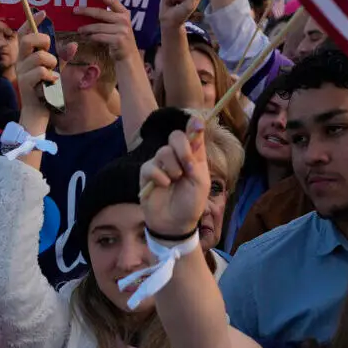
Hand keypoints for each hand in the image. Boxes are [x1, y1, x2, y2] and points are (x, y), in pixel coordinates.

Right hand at [15, 20, 57, 126]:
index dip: (32, 22)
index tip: (43, 13)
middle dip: (43, 41)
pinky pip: (41, 72)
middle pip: (27, 40)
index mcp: (26, 56)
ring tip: (53, 73)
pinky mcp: (25, 84)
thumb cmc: (46, 89)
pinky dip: (51, 76)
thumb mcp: (56, 70)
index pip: (24, 33)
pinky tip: (53, 82)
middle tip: (50, 52)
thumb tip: (73, 44)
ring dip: (51, 63)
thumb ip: (62, 58)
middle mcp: (20, 62)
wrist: (38, 112)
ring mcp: (21, 72)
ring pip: (39, 57)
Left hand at [73, 0, 137, 64]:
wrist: (128, 55)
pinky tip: (87, 37)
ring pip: (98, 27)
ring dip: (86, 28)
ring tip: (79, 29)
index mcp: (124, 13)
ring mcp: (122, 30)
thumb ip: (108, 17)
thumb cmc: (119, 38)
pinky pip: (99, 37)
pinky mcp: (118, 40)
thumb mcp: (117, 25)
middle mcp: (124, 20)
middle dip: (86, 11)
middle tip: (75, 11)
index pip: (113, 1)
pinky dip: (91, 37)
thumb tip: (88, 10)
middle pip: (101, 13)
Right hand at [138, 121, 210, 237]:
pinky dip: (158, 175)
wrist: (175, 224)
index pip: (192, 134)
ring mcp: (161, 165)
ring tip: (175, 181)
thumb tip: (196, 128)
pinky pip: (149, 166)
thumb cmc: (191, 204)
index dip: (194, 125)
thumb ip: (197, 156)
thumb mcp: (201, 182)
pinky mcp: (146, 174)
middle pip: (175, 136)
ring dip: (172, 166)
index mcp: (193, 157)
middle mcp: (177, 157)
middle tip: (187, 166)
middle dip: (182, 148)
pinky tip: (163, 185)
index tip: (197, 123)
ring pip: (163, 151)